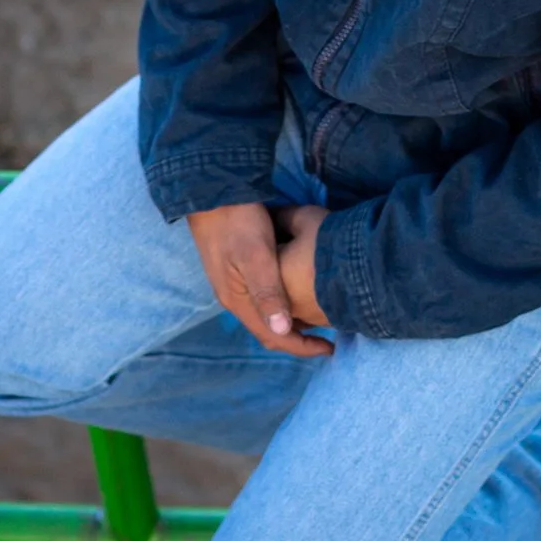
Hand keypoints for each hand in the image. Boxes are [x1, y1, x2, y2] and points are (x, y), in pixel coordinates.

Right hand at [187, 202, 331, 359]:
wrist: (209, 191)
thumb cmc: (237, 222)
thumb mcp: (255, 255)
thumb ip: (268, 291)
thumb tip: (283, 329)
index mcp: (238, 300)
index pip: (273, 336)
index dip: (302, 347)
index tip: (331, 348)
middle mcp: (234, 298)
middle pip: (268, 329)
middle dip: (298, 338)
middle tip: (329, 336)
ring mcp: (234, 284)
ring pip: (266, 314)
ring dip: (292, 321)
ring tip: (319, 318)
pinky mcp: (237, 270)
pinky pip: (264, 299)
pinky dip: (284, 304)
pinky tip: (298, 293)